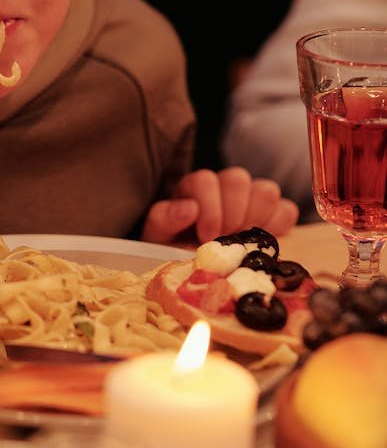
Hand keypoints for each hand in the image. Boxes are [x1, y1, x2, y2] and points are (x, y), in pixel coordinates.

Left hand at [141, 166, 298, 246]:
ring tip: (242, 240)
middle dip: (231, 214)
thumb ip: (164, 218)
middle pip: (238, 179)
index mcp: (195, 188)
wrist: (198, 268)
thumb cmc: (175, 249)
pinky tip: (261, 242)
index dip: (208, 208)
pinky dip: (278, 226)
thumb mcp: (160, 237)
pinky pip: (286, 209)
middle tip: (225, 237)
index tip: (206, 235)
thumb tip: (188, 208)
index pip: (205, 180)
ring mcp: (251, 198)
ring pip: (266, 190)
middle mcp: (224, 187)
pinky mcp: (274, 215)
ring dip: (254, 219)